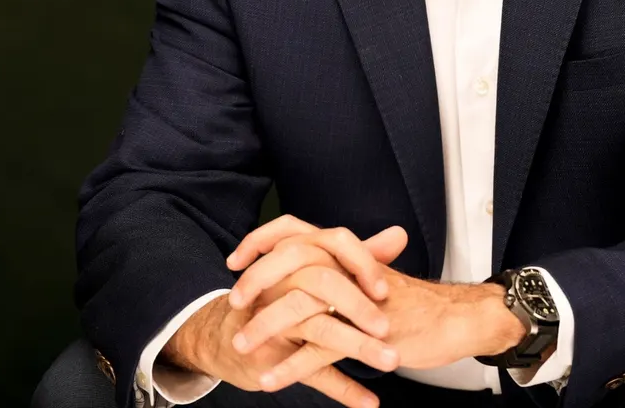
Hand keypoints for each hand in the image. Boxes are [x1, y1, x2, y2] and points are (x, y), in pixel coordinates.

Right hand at [161, 223, 404, 407]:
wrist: (224, 337)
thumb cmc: (277, 301)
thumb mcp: (316, 274)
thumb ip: (359, 255)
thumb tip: (400, 234)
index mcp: (299, 257)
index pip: (334, 243)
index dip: (362, 261)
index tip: (385, 288)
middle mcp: (283, 282)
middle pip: (323, 283)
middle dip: (359, 306)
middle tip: (387, 327)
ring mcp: (275, 321)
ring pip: (320, 329)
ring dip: (359, 346)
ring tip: (392, 362)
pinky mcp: (272, 358)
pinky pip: (312, 372)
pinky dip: (344, 389)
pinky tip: (369, 402)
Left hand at [230, 219, 525, 375]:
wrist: (460, 319)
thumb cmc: (419, 305)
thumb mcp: (376, 281)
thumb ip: (346, 272)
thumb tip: (313, 267)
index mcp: (349, 254)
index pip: (296, 230)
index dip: (263, 240)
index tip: (237, 259)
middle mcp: (351, 269)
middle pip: (292, 261)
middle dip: (256, 283)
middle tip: (234, 303)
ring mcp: (358, 301)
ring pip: (300, 306)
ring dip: (265, 327)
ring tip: (242, 347)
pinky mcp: (368, 334)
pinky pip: (321, 349)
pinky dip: (292, 365)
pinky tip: (272, 378)